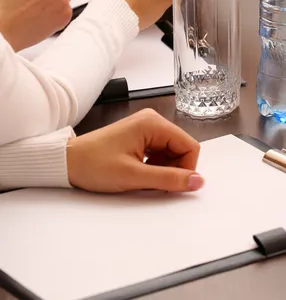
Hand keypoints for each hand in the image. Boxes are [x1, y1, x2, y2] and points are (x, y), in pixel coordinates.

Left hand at [66, 109, 203, 192]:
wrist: (66, 163)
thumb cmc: (95, 166)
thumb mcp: (134, 176)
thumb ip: (169, 179)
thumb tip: (198, 182)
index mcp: (153, 123)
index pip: (189, 146)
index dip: (186, 169)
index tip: (171, 185)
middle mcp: (152, 120)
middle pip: (181, 148)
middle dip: (173, 169)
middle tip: (152, 183)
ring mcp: (145, 128)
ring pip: (171, 153)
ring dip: (163, 170)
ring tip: (142, 179)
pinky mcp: (139, 136)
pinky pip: (159, 153)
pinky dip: (154, 167)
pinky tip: (139, 174)